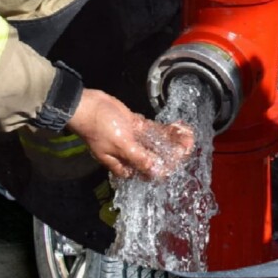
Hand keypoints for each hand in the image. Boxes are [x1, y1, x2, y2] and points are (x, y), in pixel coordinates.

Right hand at [65, 89, 194, 179]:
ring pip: (157, 143)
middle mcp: (130, 155)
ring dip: (172, 141)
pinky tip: (179, 128)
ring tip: (188, 136)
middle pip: (156, 157)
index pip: (149, 172)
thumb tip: (155, 172)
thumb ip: (139, 158)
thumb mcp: (121, 145)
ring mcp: (134, 140)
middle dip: (173, 153)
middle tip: (188, 146)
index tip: (179, 160)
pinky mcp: (136, 127)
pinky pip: (153, 131)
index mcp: (124, 165)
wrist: (88, 106)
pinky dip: (165, 130)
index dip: (166, 168)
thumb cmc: (99, 127)